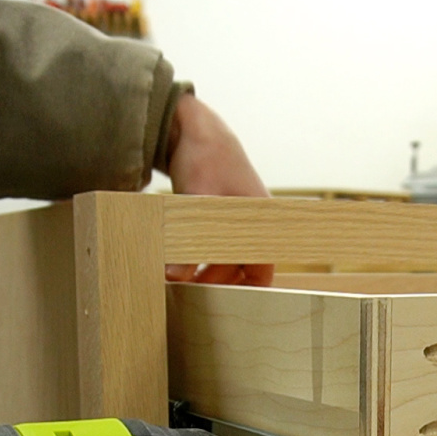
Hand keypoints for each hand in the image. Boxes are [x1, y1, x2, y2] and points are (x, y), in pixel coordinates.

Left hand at [162, 93, 272, 285]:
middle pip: (239, 267)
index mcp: (260, 223)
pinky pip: (211, 244)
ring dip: (202, 269)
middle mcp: (252, 225)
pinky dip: (196, 254)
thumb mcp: (194, 204)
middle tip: (188, 294)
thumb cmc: (206, 159)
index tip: (228, 307)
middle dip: (215, 282)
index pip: (263, 270)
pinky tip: (176, 262)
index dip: (248, 291)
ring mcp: (235, 220)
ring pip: (223, 257)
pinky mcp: (216, 215)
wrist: (195, 127)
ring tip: (178, 280)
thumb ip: (186, 243)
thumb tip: (173, 277)